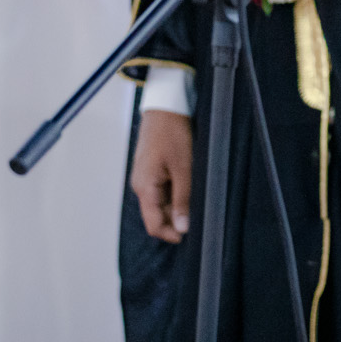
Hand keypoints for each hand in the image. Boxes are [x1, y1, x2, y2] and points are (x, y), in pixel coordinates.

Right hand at [131, 108, 193, 243]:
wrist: (166, 106)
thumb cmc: (172, 133)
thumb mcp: (183, 167)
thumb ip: (183, 198)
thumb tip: (183, 226)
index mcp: (144, 187)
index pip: (153, 224)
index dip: (171, 234)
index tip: (192, 234)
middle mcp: (141, 185)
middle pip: (157, 214)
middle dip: (176, 219)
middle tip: (199, 215)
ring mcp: (145, 177)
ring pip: (160, 202)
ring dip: (177, 205)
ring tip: (197, 199)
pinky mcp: (152, 169)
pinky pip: (162, 189)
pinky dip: (175, 192)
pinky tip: (189, 186)